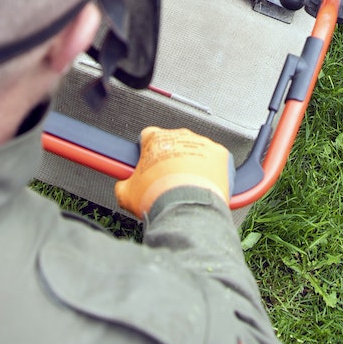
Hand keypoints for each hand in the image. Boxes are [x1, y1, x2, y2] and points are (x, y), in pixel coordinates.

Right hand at [115, 127, 230, 216]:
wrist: (187, 208)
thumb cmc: (159, 197)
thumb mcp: (126, 194)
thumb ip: (123, 184)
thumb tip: (122, 187)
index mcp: (155, 138)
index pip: (147, 136)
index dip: (146, 151)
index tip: (148, 164)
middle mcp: (179, 135)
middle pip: (173, 143)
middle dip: (170, 159)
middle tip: (167, 180)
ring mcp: (202, 142)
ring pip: (194, 150)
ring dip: (191, 164)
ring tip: (187, 186)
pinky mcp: (220, 154)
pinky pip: (215, 159)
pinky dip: (211, 170)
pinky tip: (204, 185)